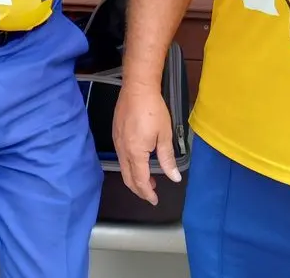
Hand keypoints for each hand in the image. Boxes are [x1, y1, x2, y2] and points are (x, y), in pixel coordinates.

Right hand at [112, 82, 180, 204]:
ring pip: (123, 168)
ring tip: (148, 179)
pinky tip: (139, 162)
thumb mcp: (164, 135)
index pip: (140, 180)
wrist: (137, 88)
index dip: (147, 193)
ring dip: (134, 178)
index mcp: (135, 152)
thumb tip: (174, 178)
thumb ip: (167, 158)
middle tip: (151, 194)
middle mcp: (122, 150)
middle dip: (139, 189)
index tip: (155, 200)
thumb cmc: (153, 110)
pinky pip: (121, 157)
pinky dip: (129, 166)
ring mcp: (117, 142)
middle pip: (128, 178)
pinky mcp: (115, 134)